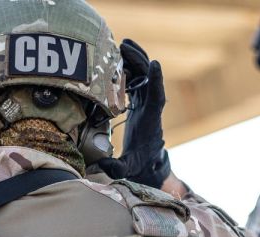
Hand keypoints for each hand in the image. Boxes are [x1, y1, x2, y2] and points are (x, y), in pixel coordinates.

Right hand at [97, 39, 170, 188]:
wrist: (148, 163)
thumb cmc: (140, 165)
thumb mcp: (128, 169)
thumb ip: (117, 168)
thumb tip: (103, 166)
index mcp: (150, 121)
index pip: (156, 98)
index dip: (156, 81)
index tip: (155, 64)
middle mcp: (150, 108)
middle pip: (149, 79)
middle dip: (140, 61)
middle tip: (125, 45)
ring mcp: (146, 103)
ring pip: (143, 76)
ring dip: (134, 60)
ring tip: (121, 44)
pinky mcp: (140, 101)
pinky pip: (136, 80)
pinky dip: (129, 68)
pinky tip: (117, 58)